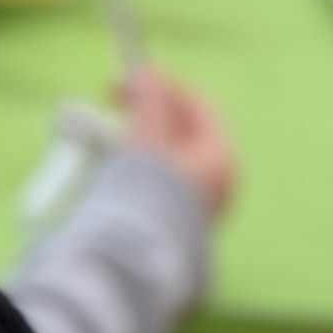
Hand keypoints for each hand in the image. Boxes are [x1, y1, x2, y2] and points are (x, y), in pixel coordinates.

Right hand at [119, 65, 236, 219]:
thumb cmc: (146, 195)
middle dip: (150, 116)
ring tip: (111, 138)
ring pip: (173, 160)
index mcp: (221, 157)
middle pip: (186, 133)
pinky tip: (118, 171)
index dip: (164, 86)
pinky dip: (143, 169)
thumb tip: (147, 71)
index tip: (130, 79)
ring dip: (143, 142)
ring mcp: (200, 208)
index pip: (199, 106)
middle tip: (117, 106)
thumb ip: (149, 101)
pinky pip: (164, 185)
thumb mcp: (146, 137)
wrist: (136, 261)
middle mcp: (219, 183)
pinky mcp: (179, 228)